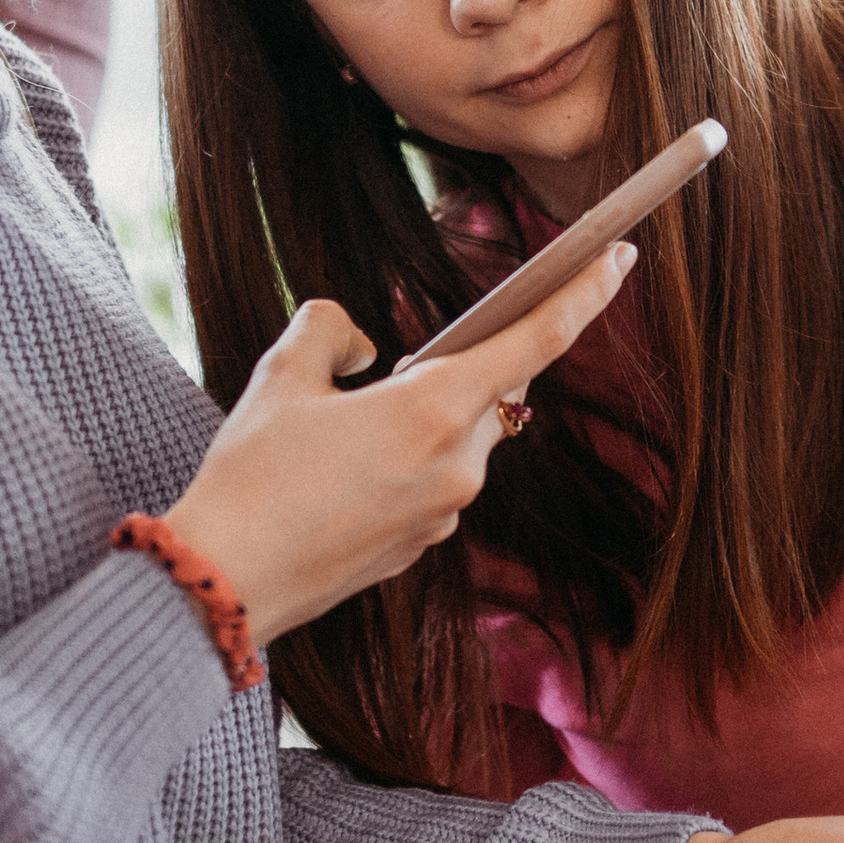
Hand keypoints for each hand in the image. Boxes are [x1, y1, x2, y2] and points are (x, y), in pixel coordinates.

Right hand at [167, 244, 637, 645]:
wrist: (222, 586)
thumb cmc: (250, 479)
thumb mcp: (281, 376)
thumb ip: (330, 331)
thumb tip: (363, 345)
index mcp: (434, 410)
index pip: (537, 338)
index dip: (586, 292)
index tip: (621, 257)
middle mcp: (458, 465)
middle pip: (485, 390)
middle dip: (445, 372)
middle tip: (374, 378)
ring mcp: (445, 514)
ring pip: (456, 440)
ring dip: (417, 422)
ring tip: (334, 437)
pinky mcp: (422, 546)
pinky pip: (432, 483)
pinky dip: (401, 465)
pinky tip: (337, 477)